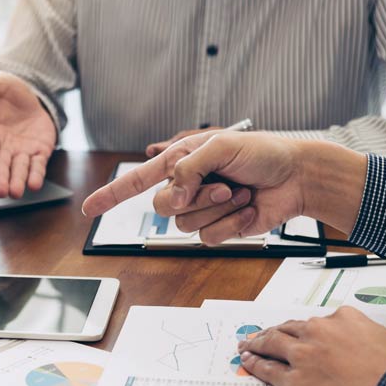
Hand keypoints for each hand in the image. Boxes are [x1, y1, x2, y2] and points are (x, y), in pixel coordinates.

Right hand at [0, 72, 56, 198]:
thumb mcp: (0, 87)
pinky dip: (35, 176)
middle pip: (0, 167)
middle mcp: (3, 148)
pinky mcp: (38, 154)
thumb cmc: (9, 96)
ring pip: (18, 170)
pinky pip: (37, 167)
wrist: (30, 101)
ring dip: (17, 182)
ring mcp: (21, 153)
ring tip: (16, 192)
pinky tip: (34, 184)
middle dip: (0, 179)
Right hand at [83, 131, 366, 242]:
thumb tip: (172, 197)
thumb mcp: (221, 146)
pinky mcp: (221, 229)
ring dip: (217, 209)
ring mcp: (204, 210)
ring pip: (186, 226)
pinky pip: (209, 238)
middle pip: (162, 208)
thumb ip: (188, 168)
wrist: (297, 177)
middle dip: (194, 198)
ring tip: (240, 193)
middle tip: (223, 185)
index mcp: (181, 162)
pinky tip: (247, 209)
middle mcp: (188, 187)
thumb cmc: (263, 153)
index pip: (137, 180)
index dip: (111, 195)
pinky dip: (231, 224)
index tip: (88, 209)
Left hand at [238, 307, 385, 385]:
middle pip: (286, 330)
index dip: (298, 329)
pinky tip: (249, 361)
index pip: (312, 323)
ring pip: (271, 344)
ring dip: (256, 344)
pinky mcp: (294, 380)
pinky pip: (268, 370)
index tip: (291, 331)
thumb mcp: (380, 335)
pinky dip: (255, 364)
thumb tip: (353, 335)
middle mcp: (317, 332)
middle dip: (270, 332)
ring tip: (247, 345)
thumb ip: (360, 331)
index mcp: (339, 319)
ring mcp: (302, 356)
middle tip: (258, 334)